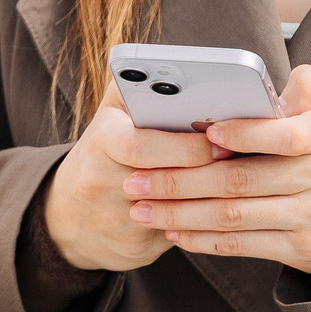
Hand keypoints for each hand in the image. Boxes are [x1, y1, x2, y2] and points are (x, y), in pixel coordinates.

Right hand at [42, 79, 223, 271]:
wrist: (69, 217)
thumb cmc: (104, 153)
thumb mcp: (111, 114)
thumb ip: (137, 85)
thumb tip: (179, 61)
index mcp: (101, 142)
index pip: (140, 145)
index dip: (184, 144)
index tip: (218, 134)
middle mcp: (102, 183)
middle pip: (162, 181)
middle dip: (203, 169)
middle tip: (236, 157)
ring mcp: (117, 220)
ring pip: (176, 213)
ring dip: (211, 197)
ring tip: (241, 179)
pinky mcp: (135, 250)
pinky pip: (178, 236)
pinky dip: (204, 223)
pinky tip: (226, 209)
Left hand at [122, 64, 310, 282]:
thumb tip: (269, 98)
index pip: (287, 135)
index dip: (244, 133)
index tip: (203, 130)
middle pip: (242, 181)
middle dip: (180, 179)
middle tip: (136, 177)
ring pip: (234, 216)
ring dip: (180, 212)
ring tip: (140, 205)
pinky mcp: (302, 250)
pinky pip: (244, 245)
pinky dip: (203, 239)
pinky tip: (173, 230)